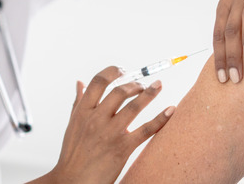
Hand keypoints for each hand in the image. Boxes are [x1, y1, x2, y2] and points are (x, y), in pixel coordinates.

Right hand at [47, 66, 173, 183]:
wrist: (73, 182)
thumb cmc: (72, 155)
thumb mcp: (72, 125)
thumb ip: (78, 102)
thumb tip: (80, 83)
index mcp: (83, 112)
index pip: (98, 82)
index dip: (112, 71)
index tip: (122, 70)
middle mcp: (96, 119)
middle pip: (119, 91)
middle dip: (134, 84)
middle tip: (142, 85)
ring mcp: (110, 133)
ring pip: (134, 106)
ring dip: (149, 93)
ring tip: (157, 86)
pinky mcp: (123, 147)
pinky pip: (146, 129)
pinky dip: (161, 118)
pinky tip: (171, 110)